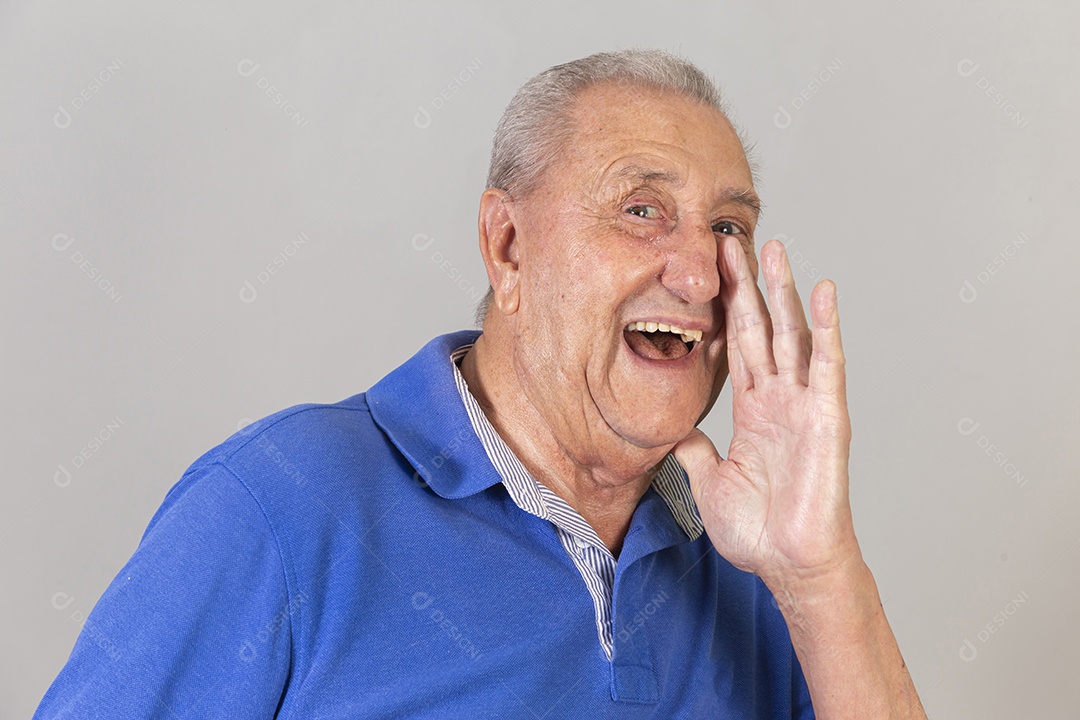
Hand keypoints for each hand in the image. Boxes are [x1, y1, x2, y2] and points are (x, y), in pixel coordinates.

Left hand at [674, 237, 857, 584]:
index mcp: (753, 409)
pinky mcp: (827, 415)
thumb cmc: (758, 529)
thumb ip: (695, 450)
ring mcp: (804, 403)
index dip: (724, 308)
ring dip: (783, 292)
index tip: (710, 272)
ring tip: (774, 249)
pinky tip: (822, 293)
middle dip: (747, 285)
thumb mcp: (708, 480)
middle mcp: (779, 397)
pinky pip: (826, 364)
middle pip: (762, 328)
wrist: (789, 563)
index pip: (736, 346)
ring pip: (793, 335)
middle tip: (732, 241)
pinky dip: (825, 327)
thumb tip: (677, 431)